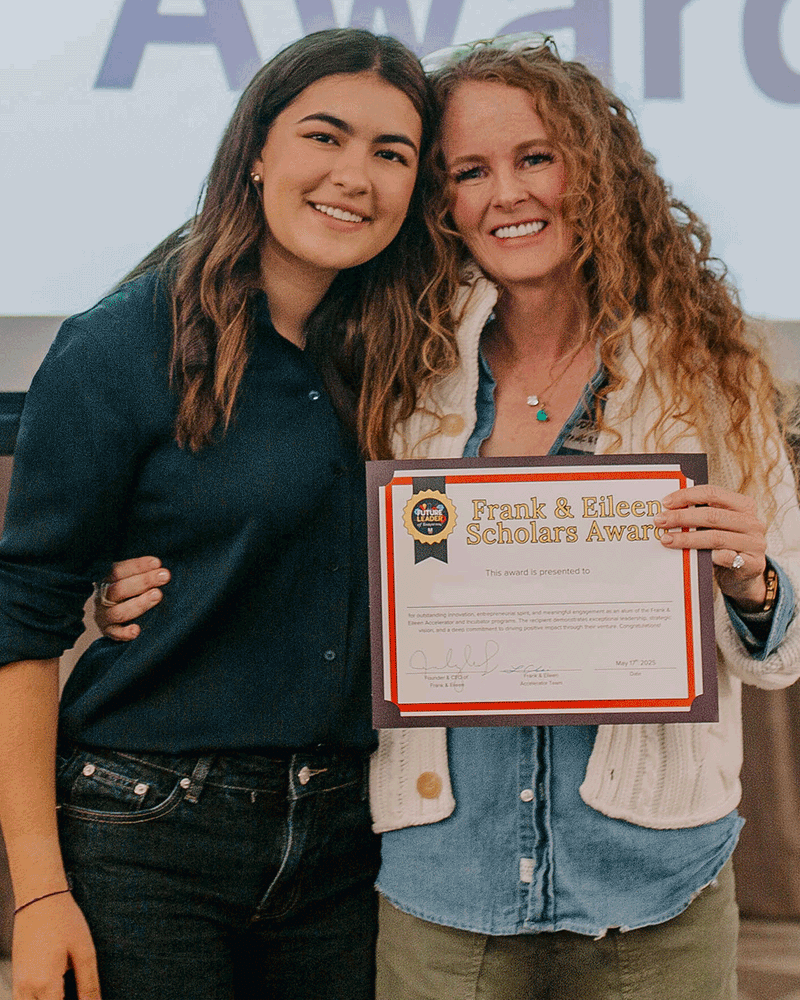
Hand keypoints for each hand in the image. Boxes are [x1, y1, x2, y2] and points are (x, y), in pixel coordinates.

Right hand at [13, 892, 100, 999]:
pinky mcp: (16, 978)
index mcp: (45, 985)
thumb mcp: (84, 951)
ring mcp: (18, 985)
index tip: (87, 999)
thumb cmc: (64, 920)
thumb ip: (89, 984)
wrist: (39, 898)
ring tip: (66, 991)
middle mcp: (26, 990)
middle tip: (77, 993)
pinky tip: (55, 991)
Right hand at [94, 556, 169, 640]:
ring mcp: (104, 615)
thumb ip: (142, 573)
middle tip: (165, 576)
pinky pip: (115, 634)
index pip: (118, 570)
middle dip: (144, 581)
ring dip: (139, 603)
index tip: (157, 563)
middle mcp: (103, 597)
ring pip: (118, 611)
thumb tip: (162, 568)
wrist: (112, 617)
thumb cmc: (129, 592)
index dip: (138, 565)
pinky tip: (137, 630)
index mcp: (108, 580)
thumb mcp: (131, 579)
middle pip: (119, 589)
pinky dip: (125, 633)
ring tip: (157, 595)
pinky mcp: (108, 631)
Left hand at [655, 485, 767, 610]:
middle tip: (659, 521)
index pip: (713, 493)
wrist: (745, 575)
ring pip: (716, 537)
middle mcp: (753, 522)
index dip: (687, 495)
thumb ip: (701, 515)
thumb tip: (667, 509)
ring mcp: (755, 544)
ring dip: (687, 538)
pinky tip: (692, 555)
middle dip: (682, 517)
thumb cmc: (725, 545)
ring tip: (666, 539)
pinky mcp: (753, 564)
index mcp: (744, 505)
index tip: (665, 502)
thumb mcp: (717, 526)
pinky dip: (711, 556)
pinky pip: (729, 558)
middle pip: (712, 515)